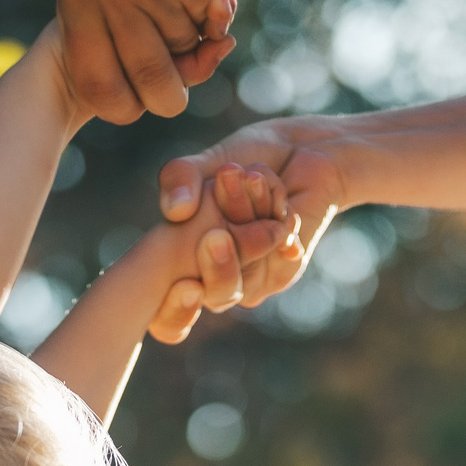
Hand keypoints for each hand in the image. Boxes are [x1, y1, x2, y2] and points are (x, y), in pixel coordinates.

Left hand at [57, 0, 238, 124]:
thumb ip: (131, 39)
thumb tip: (169, 94)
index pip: (93, 87)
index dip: (124, 107)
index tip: (142, 98)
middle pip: (146, 87)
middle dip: (174, 93)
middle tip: (186, 63)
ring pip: (181, 53)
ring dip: (199, 37)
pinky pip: (210, 28)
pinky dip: (221, 15)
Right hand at [159, 119, 349, 307]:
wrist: (296, 148)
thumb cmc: (242, 160)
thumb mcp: (203, 162)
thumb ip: (179, 178)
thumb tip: (176, 210)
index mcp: (180, 265)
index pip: (168, 318)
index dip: (174, 314)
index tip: (185, 287)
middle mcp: (214, 280)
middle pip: (217, 297)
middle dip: (220, 265)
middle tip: (216, 234)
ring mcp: (252, 278)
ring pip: (249, 263)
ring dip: (246, 209)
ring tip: (245, 174)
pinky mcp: (286, 268)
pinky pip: (276, 246)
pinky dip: (273, 206)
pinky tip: (269, 184)